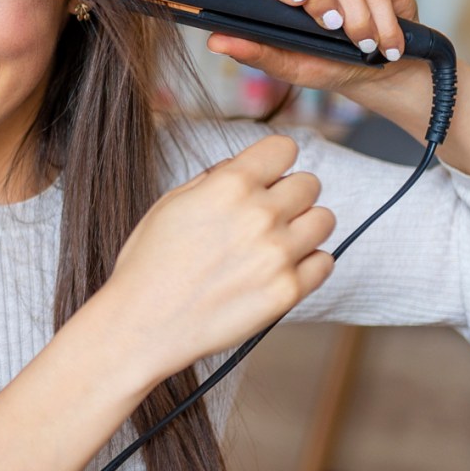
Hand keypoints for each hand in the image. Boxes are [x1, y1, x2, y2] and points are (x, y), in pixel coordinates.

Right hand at [102, 135, 334, 375]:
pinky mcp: (288, 291)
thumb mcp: (170, 203)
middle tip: (267, 214)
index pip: (284, 148)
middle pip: (309, 184)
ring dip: (303, 226)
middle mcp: (260, 214)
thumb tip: (244, 167)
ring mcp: (278, 254)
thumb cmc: (150, 262)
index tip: (268, 174)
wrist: (144, 322)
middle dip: (289, 194)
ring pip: (324, 220)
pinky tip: (279, 268)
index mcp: (229, 185)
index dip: (274, 160)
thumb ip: (214, 178)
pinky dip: (308, 263)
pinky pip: (325, 262)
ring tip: (276, 241)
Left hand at [208, 0, 419, 92]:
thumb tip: (214, 42)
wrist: (378, 70)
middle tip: (331, 26)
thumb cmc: (327, 63)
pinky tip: (384, 39)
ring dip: (353, 12)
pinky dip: (381, 13)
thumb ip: (254, 53)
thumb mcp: (290, 65)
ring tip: (362, 43)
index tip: (293, 1)